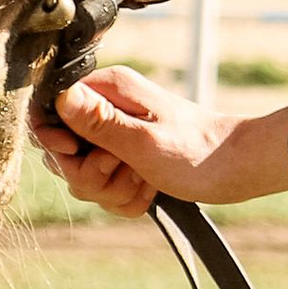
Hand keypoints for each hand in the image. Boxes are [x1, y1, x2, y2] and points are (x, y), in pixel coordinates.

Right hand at [28, 67, 260, 219]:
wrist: (238, 168)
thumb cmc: (198, 152)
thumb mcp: (144, 141)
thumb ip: (99, 122)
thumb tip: (61, 96)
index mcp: (109, 90)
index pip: (49, 112)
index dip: (54, 142)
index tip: (75, 155)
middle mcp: (108, 110)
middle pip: (61, 154)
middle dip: (91, 175)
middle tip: (128, 169)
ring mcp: (116, 138)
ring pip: (83, 178)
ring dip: (113, 190)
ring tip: (146, 180)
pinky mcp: (126, 161)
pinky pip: (106, 191)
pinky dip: (127, 197)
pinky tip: (151, 189)